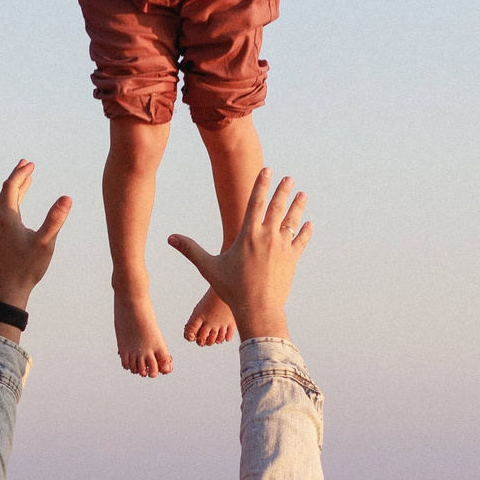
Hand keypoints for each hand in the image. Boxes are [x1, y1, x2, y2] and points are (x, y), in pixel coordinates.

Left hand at [0, 159, 71, 325]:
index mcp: (5, 217)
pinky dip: (12, 202)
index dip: (21, 173)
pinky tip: (18, 205)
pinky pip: (3, 212)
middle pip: (5, 191)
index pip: (11, 186)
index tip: (31, 163)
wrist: (8, 290)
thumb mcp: (45, 242)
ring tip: (26, 179)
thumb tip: (67, 197)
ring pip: (4, 202)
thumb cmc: (27, 267)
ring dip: (15, 189)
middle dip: (17, 177)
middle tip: (27, 164)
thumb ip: (55, 219)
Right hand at [167, 170, 310, 341]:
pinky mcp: (291, 260)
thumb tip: (170, 238)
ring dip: (297, 206)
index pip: (255, 202)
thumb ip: (191, 250)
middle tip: (288, 178)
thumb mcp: (209, 268)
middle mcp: (267, 237)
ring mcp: (282, 248)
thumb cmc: (232, 289)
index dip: (261, 184)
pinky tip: (309, 224)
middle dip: (283, 191)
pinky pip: (300, 241)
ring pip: (291, 222)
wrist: (258, 309)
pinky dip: (305, 232)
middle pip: (277, 207)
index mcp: (248, 235)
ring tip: (303, 194)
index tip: (268, 170)